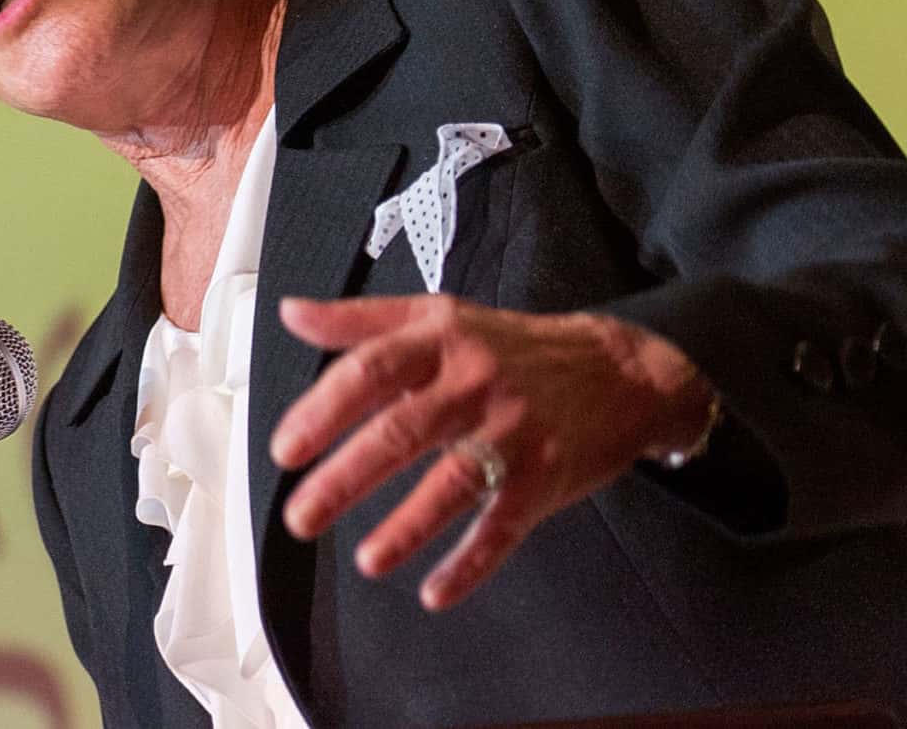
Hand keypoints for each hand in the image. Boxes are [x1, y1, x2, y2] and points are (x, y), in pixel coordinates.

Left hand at [266, 294, 710, 610]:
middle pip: (401, 432)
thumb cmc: (511, 346)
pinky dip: (469, 564)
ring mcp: (512, 434)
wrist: (621, 372)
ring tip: (365, 560)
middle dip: (345, 479)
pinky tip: (433, 593)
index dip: (323, 410)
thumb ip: (361, 320)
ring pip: (452, 485)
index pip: (370, 371)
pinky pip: (501, 529)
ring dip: (405, 528)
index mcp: (439, 341)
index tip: (285, 449)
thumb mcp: (438, 316)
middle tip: (301, 515)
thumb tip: (290, 314)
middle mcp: (474, 384)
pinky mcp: (543, 479)